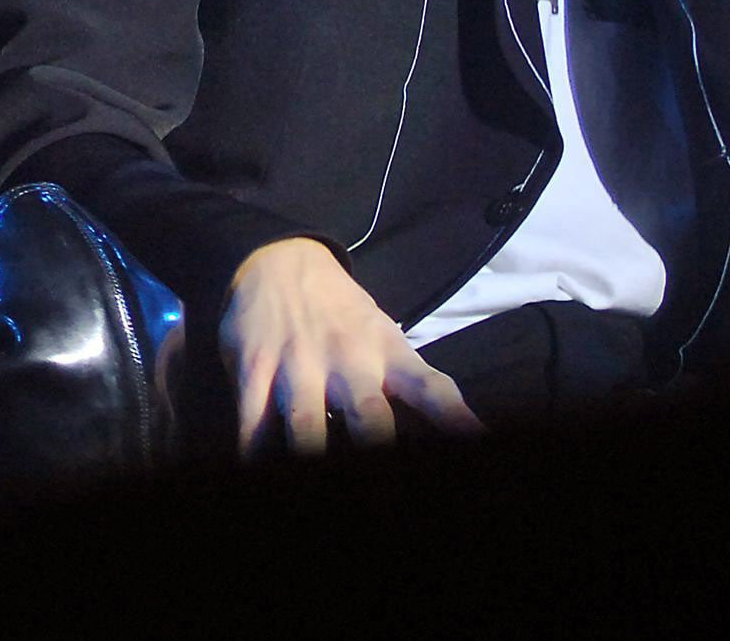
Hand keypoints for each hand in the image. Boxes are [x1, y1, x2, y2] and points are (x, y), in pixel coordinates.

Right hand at [221, 238, 478, 454]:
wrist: (278, 258)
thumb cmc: (341, 314)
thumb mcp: (382, 336)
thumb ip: (406, 381)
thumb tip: (449, 424)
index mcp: (387, 354)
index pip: (431, 389)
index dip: (455, 418)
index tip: (476, 438)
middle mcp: (347, 362)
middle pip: (368, 414)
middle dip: (376, 443)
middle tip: (383, 463)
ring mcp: (298, 366)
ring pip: (307, 425)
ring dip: (311, 451)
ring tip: (313, 472)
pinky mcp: (255, 369)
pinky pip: (253, 421)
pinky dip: (255, 449)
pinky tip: (258, 462)